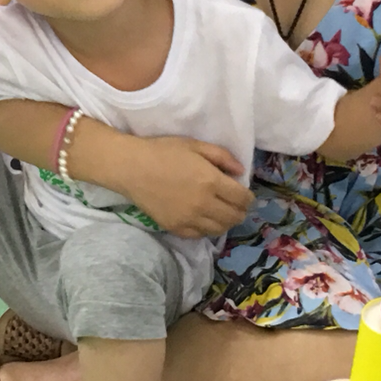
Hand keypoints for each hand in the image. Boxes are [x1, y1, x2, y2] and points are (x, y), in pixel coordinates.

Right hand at [110, 135, 252, 238]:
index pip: (242, 198)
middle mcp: (203, 204)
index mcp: (211, 181)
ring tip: (222, 213)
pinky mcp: (175, 228)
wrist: (131, 168)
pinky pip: (199, 235)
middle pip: (234, 217)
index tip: (245, 194)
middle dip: (240, 211)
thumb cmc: (163, 152)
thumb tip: (240, 171)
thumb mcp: (195, 145)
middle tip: (236, 205)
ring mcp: (189, 219)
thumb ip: (222, 157)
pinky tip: (204, 219)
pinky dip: (207, 228)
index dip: (248, 197)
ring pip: (219, 229)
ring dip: (226, 221)